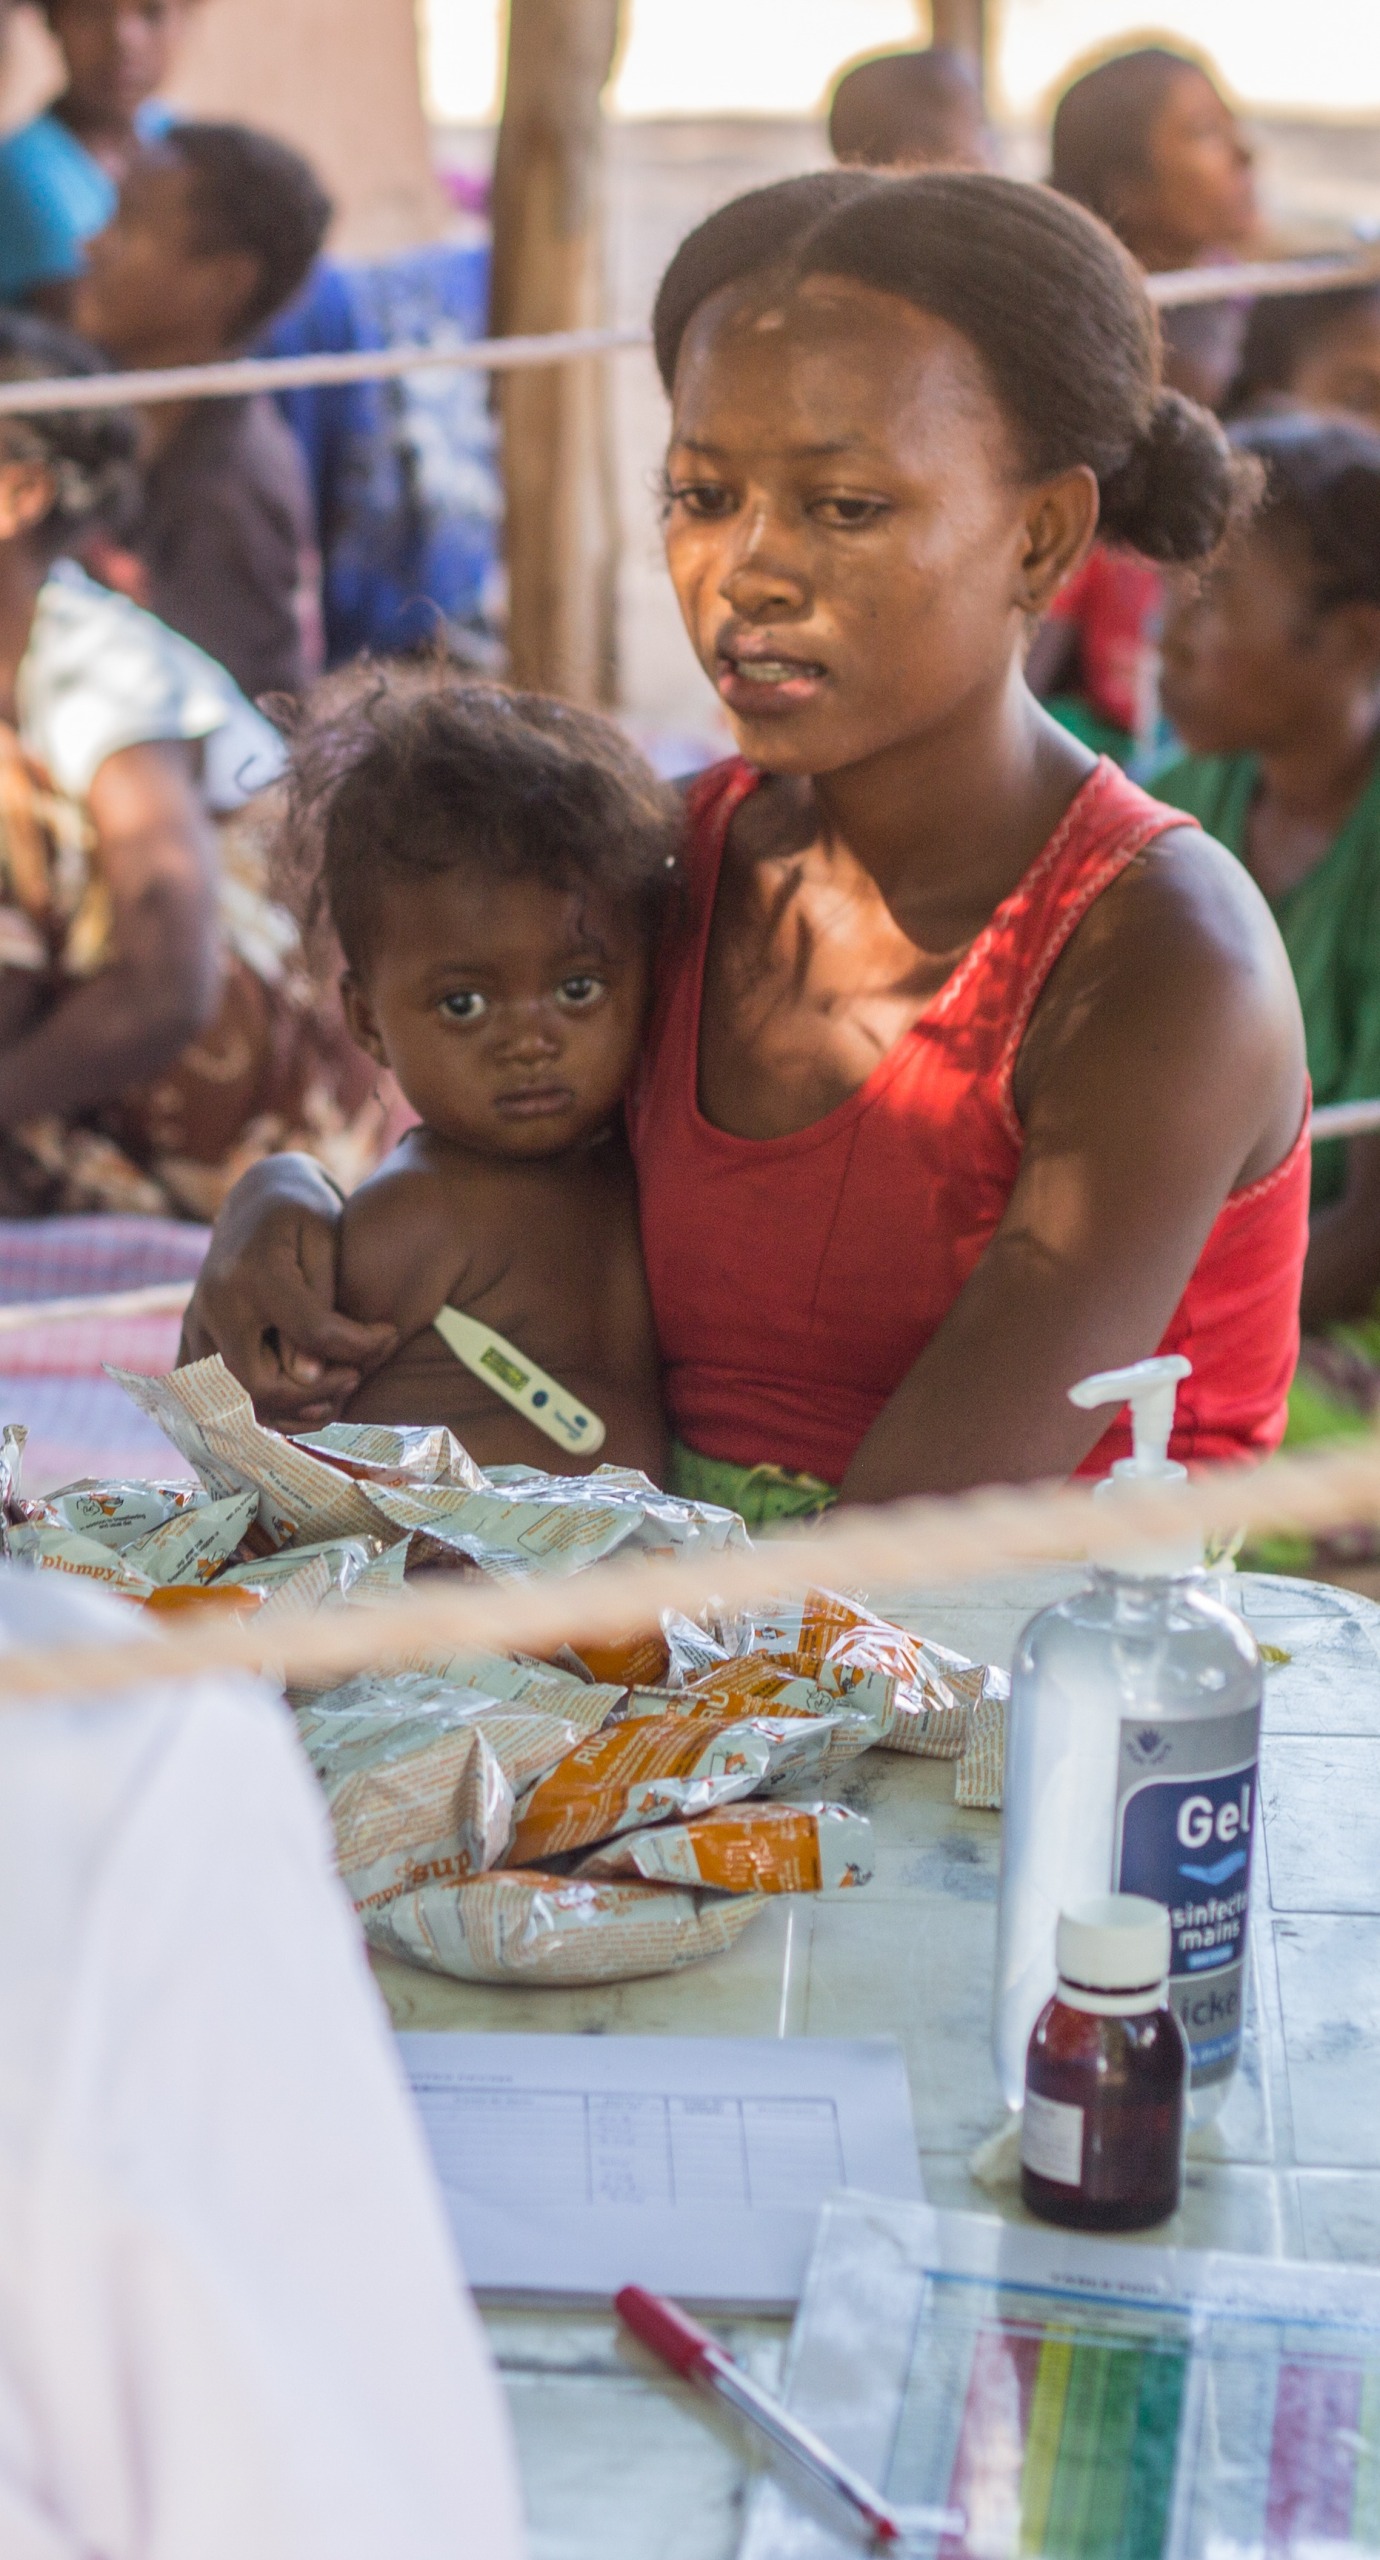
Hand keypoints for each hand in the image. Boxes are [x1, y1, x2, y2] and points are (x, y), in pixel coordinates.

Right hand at [179, 1155, 396, 1425]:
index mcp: (254, 1273)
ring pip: (233, 1402)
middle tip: (355, 1377)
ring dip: (286, 1413)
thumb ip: (321, 1307)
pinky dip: (256, 1413)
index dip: (360, 1347)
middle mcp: (214, 1305)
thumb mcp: (324, 1241)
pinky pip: (214, 1398)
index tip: (388, 1335)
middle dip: (317, 1393)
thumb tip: (307, 1376)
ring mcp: (195, 1325)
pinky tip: (298, 1406)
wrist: (256, 1198)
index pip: (313, 1335)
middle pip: (260, 1383)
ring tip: (331, 1399)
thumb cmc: (303, 1216)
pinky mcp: (192, 1340)